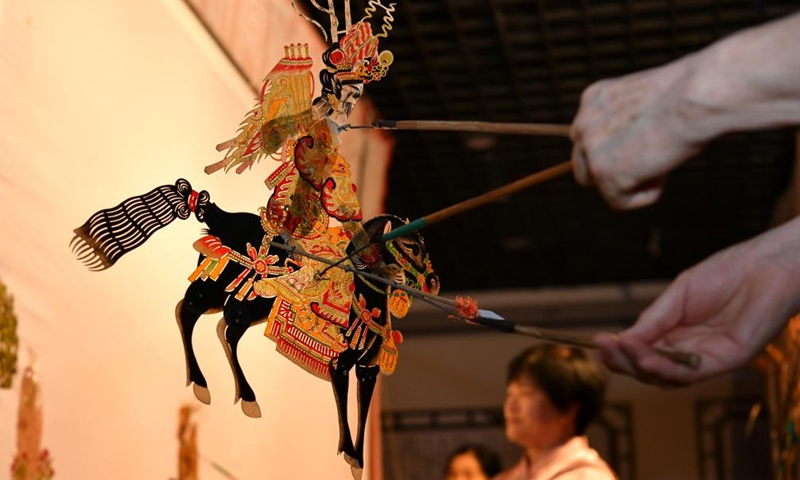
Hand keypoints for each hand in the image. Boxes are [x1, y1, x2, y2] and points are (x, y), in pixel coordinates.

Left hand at [570, 55, 710, 208]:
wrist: (693, 96)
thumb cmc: (687, 95)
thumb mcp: (646, 103)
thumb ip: (628, 123)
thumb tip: (631, 148)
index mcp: (593, 100)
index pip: (590, 138)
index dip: (620, 146)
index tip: (649, 139)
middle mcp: (584, 123)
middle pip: (584, 163)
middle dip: (616, 167)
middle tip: (654, 156)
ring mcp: (589, 149)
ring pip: (598, 183)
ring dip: (628, 181)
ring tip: (659, 162)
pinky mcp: (602, 172)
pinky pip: (620, 201)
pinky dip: (646, 195)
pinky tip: (663, 170)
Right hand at [594, 217, 799, 384]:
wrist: (765, 266)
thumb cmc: (725, 274)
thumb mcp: (677, 296)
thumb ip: (653, 321)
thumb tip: (622, 341)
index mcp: (676, 335)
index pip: (642, 352)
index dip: (619, 352)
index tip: (596, 343)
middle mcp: (689, 352)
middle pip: (649, 369)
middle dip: (622, 361)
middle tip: (601, 349)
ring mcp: (708, 359)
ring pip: (666, 377)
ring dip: (639, 365)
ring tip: (620, 348)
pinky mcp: (727, 361)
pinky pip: (691, 373)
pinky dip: (664, 366)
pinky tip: (644, 355)